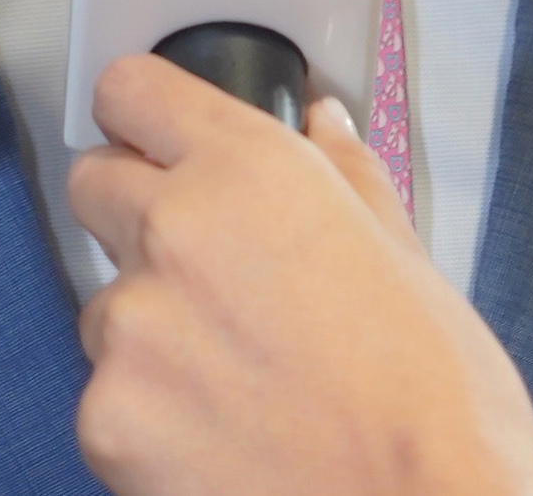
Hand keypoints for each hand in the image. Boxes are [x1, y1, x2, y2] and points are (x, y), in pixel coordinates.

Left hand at [68, 58, 532, 495]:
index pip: (132, 91)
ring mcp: (130, 330)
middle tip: (207, 276)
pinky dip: (148, 418)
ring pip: (103, 306)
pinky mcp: (105, 421)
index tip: (154, 140)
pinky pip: (107, 398)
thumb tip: (323, 124)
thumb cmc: (438, 398)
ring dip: (148, 330)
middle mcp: (173, 231)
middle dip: (136, 218)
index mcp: (249, 171)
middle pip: (95, 186)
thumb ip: (345, 178)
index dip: (143, 117)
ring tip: (237, 381)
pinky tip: (221, 441)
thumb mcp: (407, 259)